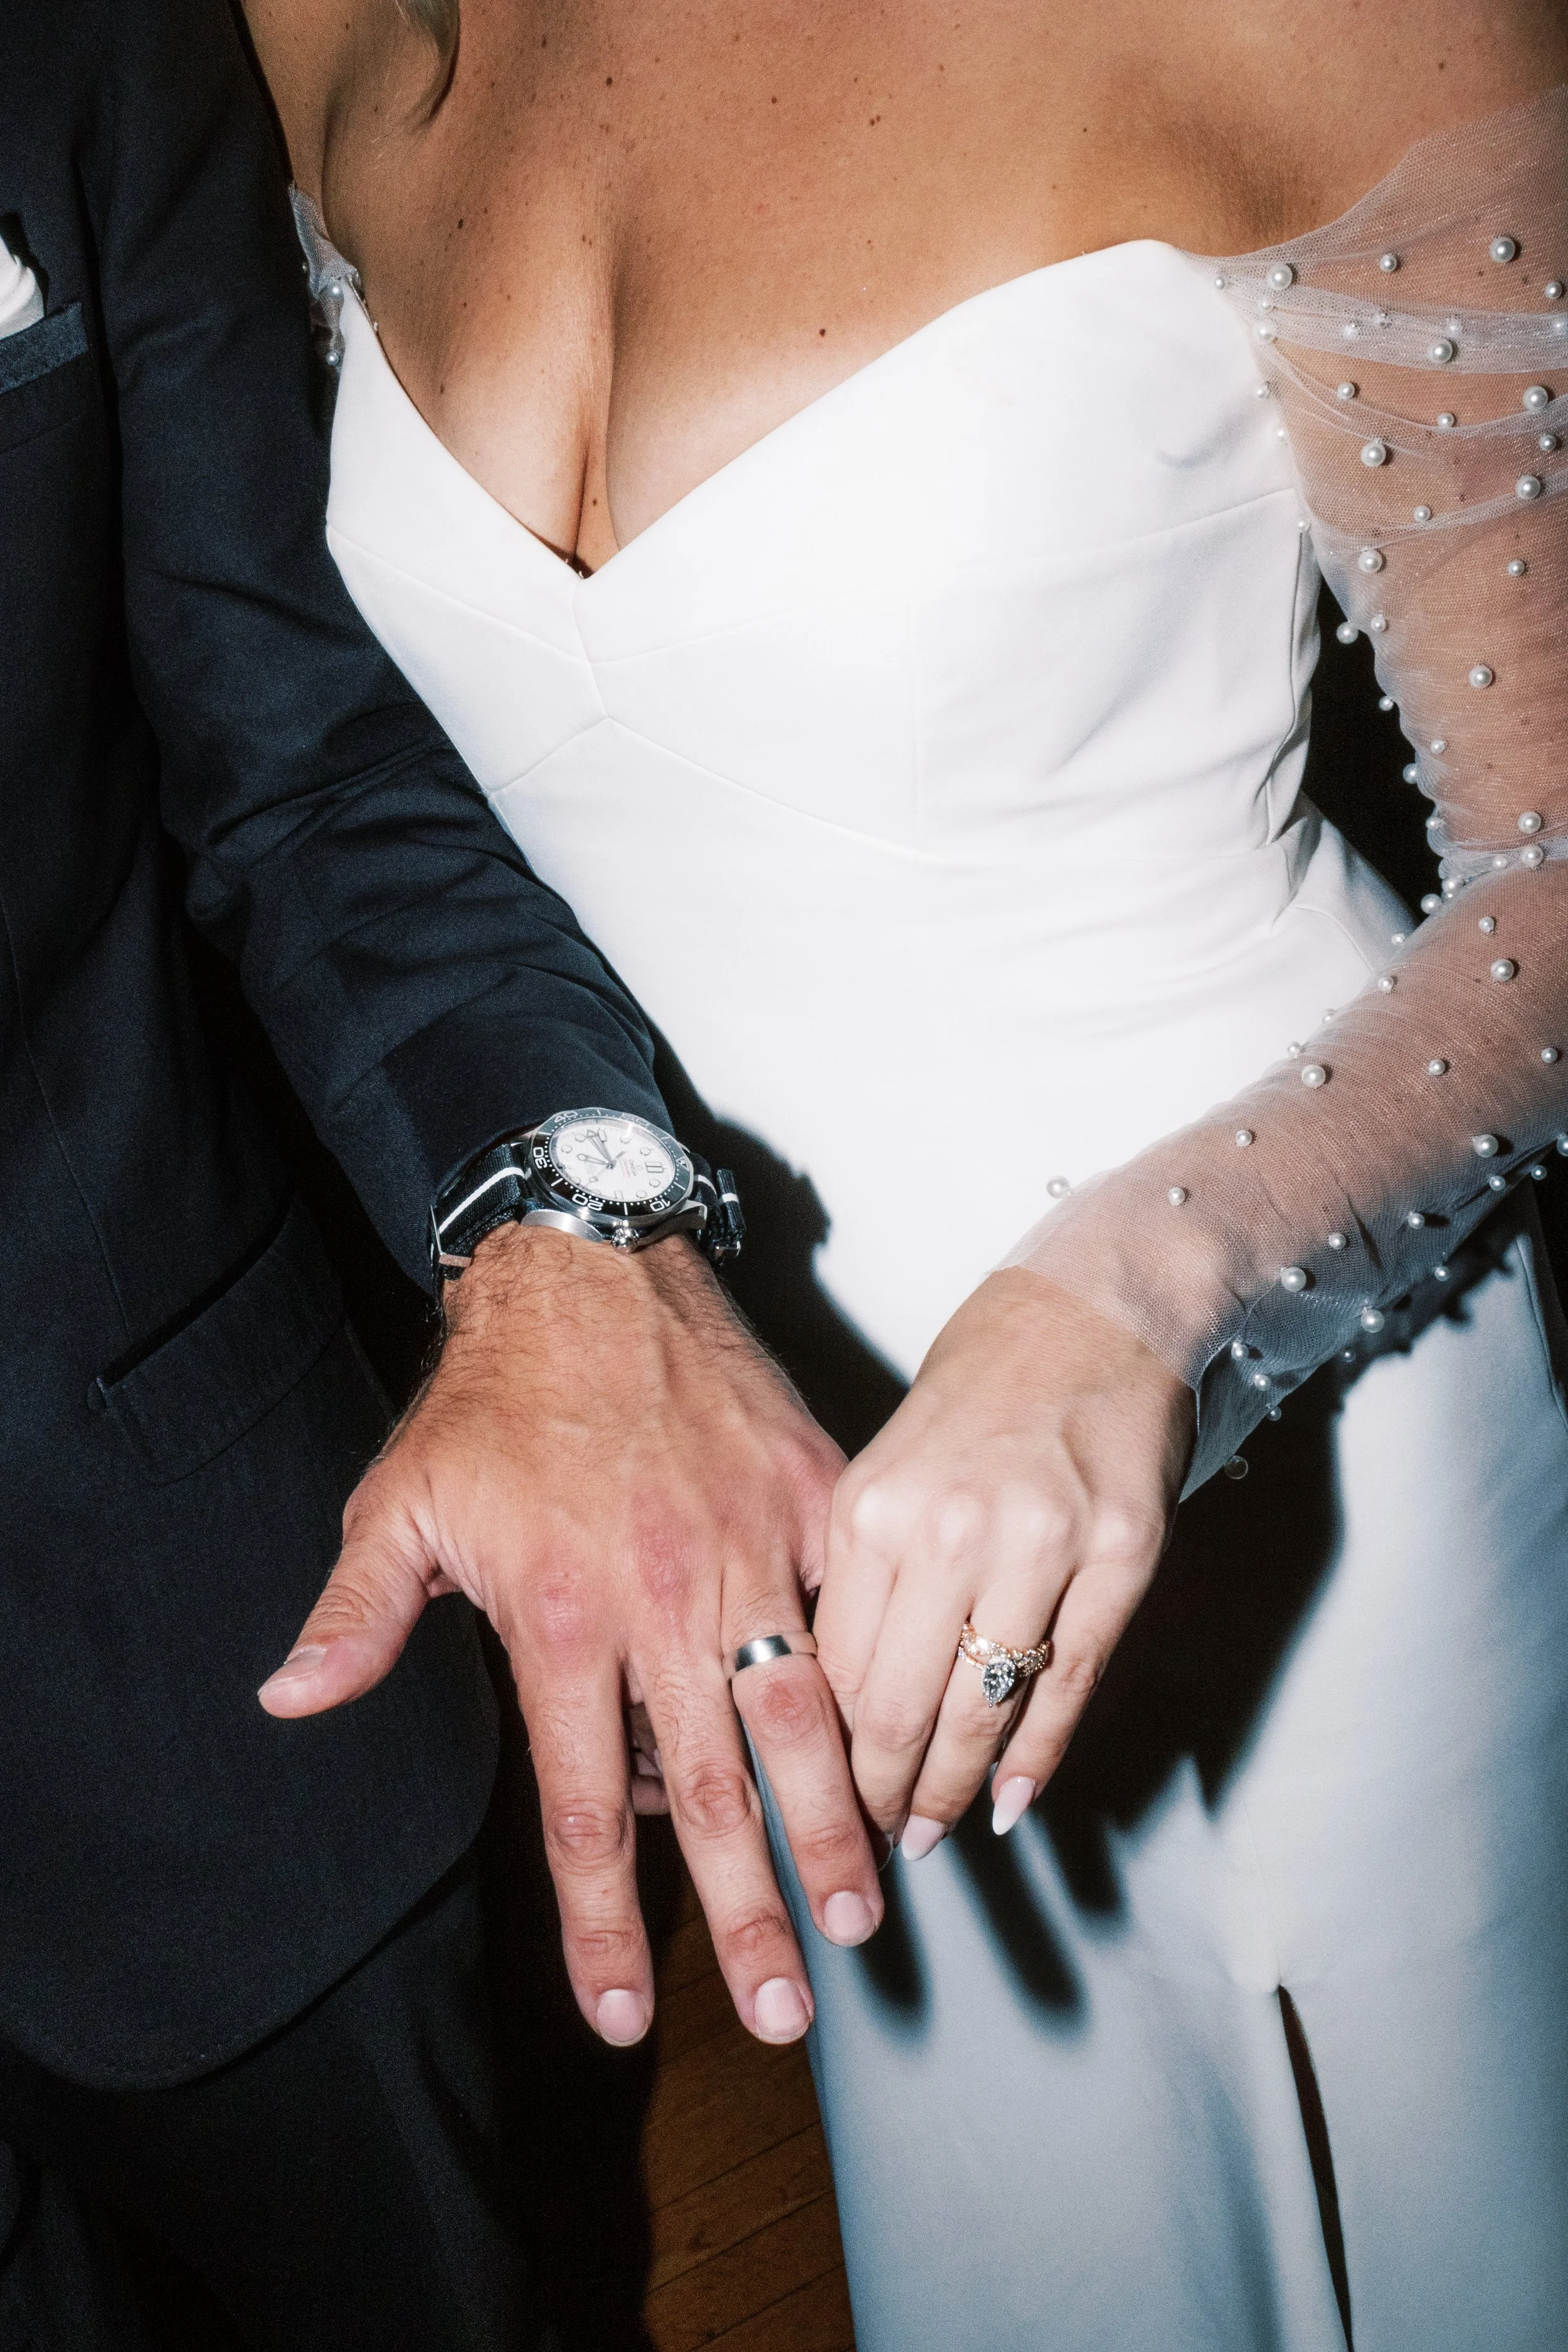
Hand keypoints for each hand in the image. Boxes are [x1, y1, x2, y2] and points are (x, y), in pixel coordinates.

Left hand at [258, 1225, 882, 2044]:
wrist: (589, 1264)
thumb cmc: (493, 1392)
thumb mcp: (401, 1503)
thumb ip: (357, 1616)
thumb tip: (291, 1703)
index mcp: (556, 1616)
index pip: (582, 1810)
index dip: (601, 1924)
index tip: (625, 2014)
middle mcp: (661, 1597)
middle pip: (711, 1795)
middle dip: (750, 1917)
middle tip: (789, 2013)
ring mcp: (749, 1548)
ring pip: (803, 1716)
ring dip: (835, 1825)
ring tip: (863, 1912)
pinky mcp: (809, 1498)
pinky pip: (849, 1613)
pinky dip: (874, 1687)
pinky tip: (904, 1754)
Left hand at [813, 1270, 1193, 1856]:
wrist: (1093, 1313)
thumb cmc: (979, 1391)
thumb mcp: (887, 1467)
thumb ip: (859, 1576)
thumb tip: (833, 1699)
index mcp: (874, 1506)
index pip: (830, 1668)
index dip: (819, 1749)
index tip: (813, 1796)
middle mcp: (951, 1528)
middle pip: (897, 1707)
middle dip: (878, 1795)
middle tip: (869, 1845)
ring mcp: (1045, 1543)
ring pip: (982, 1710)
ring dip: (951, 1791)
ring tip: (929, 1836)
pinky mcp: (1123, 1555)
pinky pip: (1069, 1684)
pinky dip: (1036, 1758)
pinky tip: (1010, 1802)